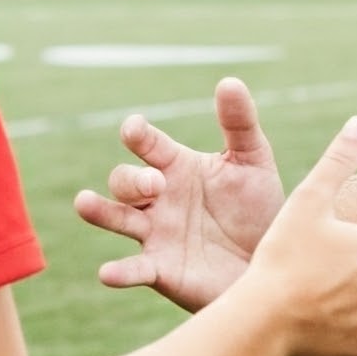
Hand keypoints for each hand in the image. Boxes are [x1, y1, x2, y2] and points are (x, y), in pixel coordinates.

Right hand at [73, 77, 285, 310]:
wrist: (272, 261)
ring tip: (84, 203)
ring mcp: (155, 234)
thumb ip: (240, 123)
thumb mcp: (253, 161)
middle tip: (155, 184)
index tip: (134, 129)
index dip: (137, 134)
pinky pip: (133, 270)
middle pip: (125, 180)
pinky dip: (119, 272)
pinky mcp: (161, 270)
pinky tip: (107, 274)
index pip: (148, 144)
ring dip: (99, 210)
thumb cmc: (258, 208)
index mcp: (176, 166)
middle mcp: (158, 198)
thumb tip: (230, 81)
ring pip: (116, 217)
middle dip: (132, 179)